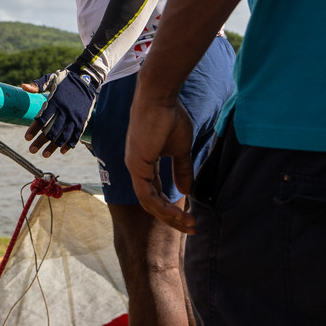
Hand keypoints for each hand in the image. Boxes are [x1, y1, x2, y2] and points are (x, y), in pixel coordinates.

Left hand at [24, 64, 100, 157]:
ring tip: (44, 155)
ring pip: (63, 135)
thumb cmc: (65, 79)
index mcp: (55, 101)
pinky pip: (76, 134)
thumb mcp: (51, 78)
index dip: (34, 129)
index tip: (26, 138)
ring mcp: (75, 116)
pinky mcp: (83, 119)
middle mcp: (65, 110)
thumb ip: (37, 84)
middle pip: (51, 130)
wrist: (86, 78)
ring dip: (54, 146)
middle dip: (40, 141)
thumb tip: (23, 86)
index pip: (42, 118)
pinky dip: (70, 144)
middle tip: (32, 150)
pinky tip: (62, 151)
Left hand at [124, 92, 197, 231]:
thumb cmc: (170, 116)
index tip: (191, 218)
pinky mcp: (136, 164)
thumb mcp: (181, 148)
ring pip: (149, 202)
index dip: (172, 208)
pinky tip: (176, 212)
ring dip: (169, 216)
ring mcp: (134, 167)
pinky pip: (146, 194)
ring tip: (188, 223)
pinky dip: (161, 206)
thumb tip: (186, 191)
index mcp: (145, 164)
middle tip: (191, 228)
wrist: (160, 98)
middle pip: (151, 203)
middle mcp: (137, 168)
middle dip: (172, 218)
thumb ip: (182, 170)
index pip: (156, 194)